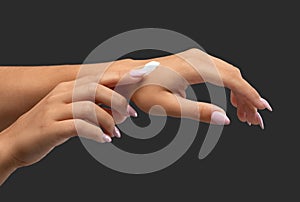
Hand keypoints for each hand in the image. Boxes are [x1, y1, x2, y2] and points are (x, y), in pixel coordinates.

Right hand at [0, 75, 140, 183]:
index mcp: (68, 87)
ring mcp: (54, 109)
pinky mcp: (51, 127)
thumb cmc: (49, 126)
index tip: (141, 75)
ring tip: (116, 133)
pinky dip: (96, 133)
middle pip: (96, 89)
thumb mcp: (69, 111)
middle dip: (118, 101)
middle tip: (131, 115)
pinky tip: (104, 140)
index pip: (98, 78)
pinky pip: (79, 126)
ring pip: (89, 107)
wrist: (16, 142)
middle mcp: (61, 93)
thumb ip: (90, 106)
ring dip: (108, 121)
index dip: (120, 76)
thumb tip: (117, 111)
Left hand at [124, 48, 271, 126]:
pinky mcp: (195, 62)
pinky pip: (220, 72)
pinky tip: (232, 101)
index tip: (261, 109)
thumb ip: (197, 112)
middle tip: (254, 120)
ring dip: (241, 93)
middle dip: (248, 98)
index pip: (231, 80)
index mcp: (194, 67)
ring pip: (229, 74)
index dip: (249, 95)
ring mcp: (197, 58)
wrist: (131, 77)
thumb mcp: (168, 106)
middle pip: (234, 76)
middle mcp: (199, 58)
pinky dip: (230, 87)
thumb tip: (224, 119)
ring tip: (245, 115)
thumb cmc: (145, 91)